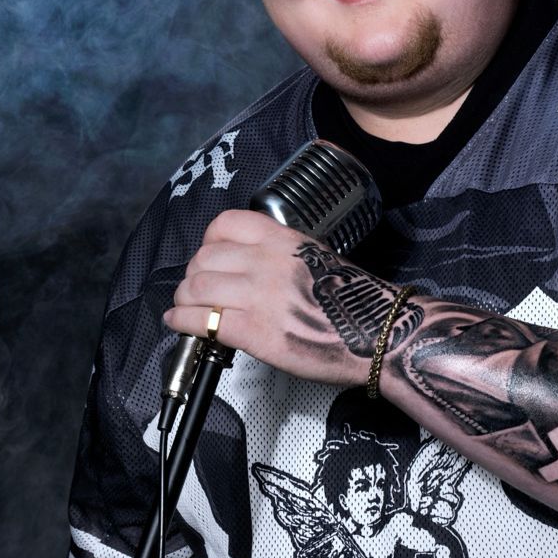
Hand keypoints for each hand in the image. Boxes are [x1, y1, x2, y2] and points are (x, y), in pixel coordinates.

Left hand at [164, 209, 409, 386]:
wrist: (378, 333)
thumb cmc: (354, 302)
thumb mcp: (317, 257)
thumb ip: (281, 255)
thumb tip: (249, 267)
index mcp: (283, 240)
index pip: (225, 224)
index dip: (208, 242)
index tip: (208, 255)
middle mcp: (266, 262)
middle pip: (204, 258)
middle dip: (192, 275)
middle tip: (195, 289)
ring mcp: (258, 296)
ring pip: (196, 288)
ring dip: (184, 298)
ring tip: (185, 307)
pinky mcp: (254, 332)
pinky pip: (203, 321)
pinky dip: (183, 321)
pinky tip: (179, 323)